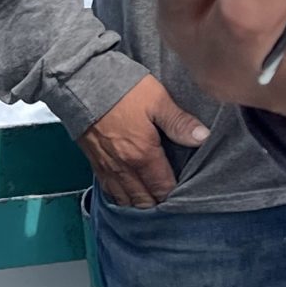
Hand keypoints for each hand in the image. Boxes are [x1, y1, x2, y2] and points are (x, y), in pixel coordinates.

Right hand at [79, 73, 211, 208]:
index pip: (163, 188)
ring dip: (139, 204)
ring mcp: (106, 167)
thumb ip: (179, 122)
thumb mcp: (157, 100)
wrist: (81, 83)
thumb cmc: (123, 90)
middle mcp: (124, 168)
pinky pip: (109, 191)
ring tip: (153, 201)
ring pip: (125, 200)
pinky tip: (129, 194)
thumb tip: (204, 138)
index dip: (175, 195)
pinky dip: (121, 197)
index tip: (186, 194)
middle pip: (144, 200)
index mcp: (143, 155)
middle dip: (158, 204)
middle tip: (172, 201)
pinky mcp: (93, 163)